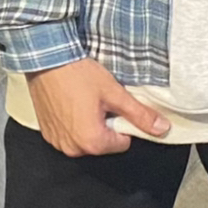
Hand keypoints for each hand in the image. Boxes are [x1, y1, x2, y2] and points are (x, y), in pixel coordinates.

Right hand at [27, 57, 172, 157]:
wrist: (46, 59)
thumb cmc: (77, 74)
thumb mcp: (114, 93)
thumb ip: (140, 114)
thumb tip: (161, 128)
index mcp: (92, 142)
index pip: (122, 143)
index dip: (123, 123)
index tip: (114, 105)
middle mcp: (73, 148)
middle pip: (102, 144)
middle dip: (104, 125)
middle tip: (98, 101)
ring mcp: (57, 141)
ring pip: (85, 139)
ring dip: (87, 124)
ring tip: (82, 101)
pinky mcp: (47, 133)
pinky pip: (67, 135)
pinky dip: (71, 123)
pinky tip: (70, 103)